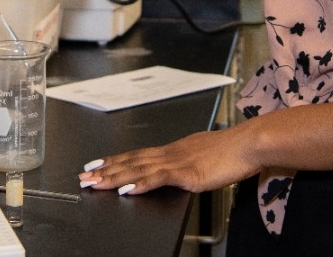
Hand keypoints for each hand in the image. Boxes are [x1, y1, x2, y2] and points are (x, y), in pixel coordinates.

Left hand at [78, 127, 261, 195]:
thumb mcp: (204, 156)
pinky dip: (141, 184)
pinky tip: (127, 190)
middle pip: (131, 161)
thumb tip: (182, 170)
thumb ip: (189, 164)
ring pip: (138, 169)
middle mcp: (170, 153)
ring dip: (114, 177)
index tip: (95, 164)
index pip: (137, 155)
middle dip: (105, 170)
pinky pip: (159, 178)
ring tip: (95, 183)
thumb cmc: (233, 151)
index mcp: (173, 150)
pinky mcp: (187, 173)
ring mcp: (177, 162)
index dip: (114, 160)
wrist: (249, 144)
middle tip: (83, 176)